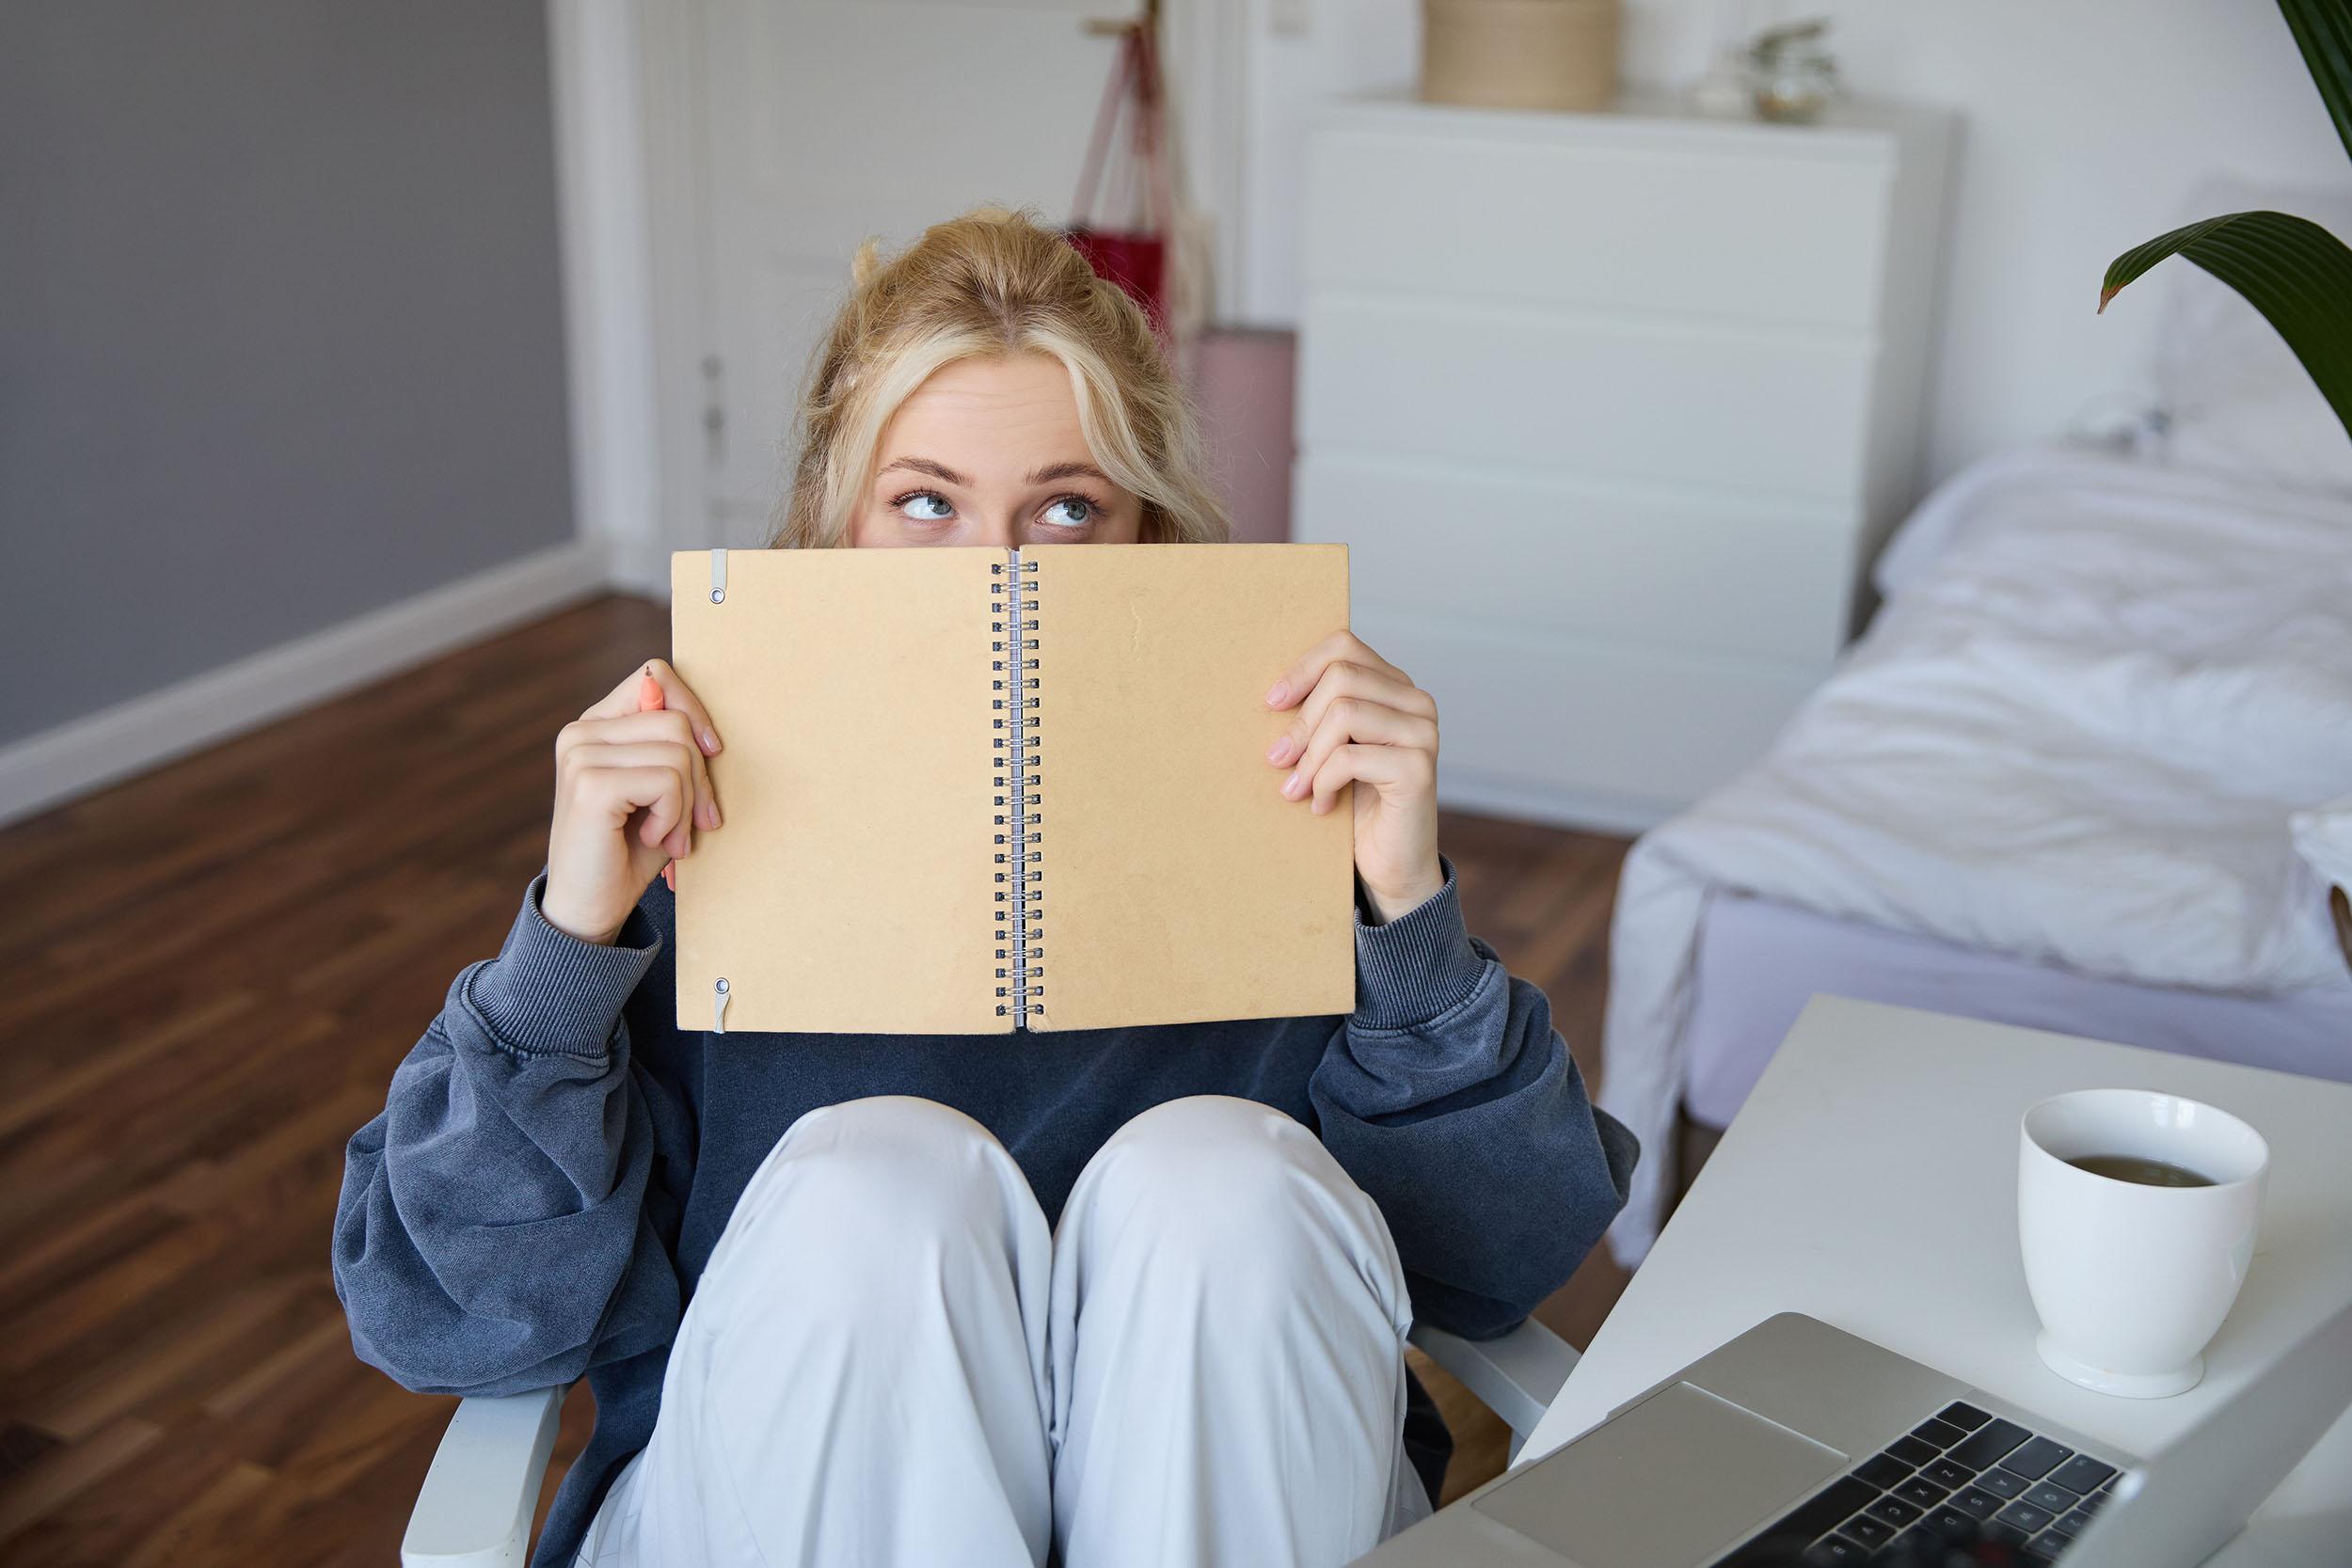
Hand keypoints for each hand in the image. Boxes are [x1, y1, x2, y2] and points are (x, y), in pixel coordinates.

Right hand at [542, 659, 723, 945]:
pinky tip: (654, 839)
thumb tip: (696, 722)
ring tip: (669, 836)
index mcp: (596, 725)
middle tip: (697, 822)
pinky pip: (667, 781)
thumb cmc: (631, 851)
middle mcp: (581, 732)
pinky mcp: (590, 784)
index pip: (655, 675)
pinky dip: (675, 817)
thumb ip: (676, 749)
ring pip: (678, 752)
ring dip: (687, 805)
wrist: (590, 909)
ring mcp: (580, 755)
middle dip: (700, 777)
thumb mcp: (662, 792)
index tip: (713, 751)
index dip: (694, 709)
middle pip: (677, 721)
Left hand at [1265, 631, 1443, 922]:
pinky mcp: (1418, 768)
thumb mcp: (1331, 748)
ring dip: (1309, 756)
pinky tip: (1321, 805)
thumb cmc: (1355, 803)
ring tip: (1296, 788)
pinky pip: (1350, 757)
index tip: (1271, 703)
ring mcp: (1423, 733)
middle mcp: (1417, 703)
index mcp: (1395, 688)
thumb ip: (1318, 714)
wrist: (1389, 865)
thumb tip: (1271, 695)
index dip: (1302, 669)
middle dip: (1300, 722)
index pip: (1344, 646)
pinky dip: (1324, 782)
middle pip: (1341, 677)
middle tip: (1277, 760)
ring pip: (1344, 713)